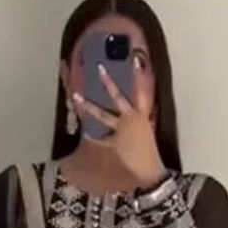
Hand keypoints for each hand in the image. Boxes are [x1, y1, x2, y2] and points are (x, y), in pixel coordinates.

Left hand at [72, 58, 167, 187]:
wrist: (150, 168)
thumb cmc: (152, 150)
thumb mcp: (149, 130)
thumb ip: (142, 119)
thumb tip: (139, 113)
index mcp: (143, 114)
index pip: (142, 89)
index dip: (139, 74)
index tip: (136, 59)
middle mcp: (131, 118)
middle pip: (118, 97)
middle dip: (109, 83)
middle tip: (99, 68)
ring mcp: (121, 129)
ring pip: (103, 115)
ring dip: (89, 106)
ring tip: (75, 96)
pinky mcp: (114, 142)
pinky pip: (102, 139)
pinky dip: (94, 137)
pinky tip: (86, 133)